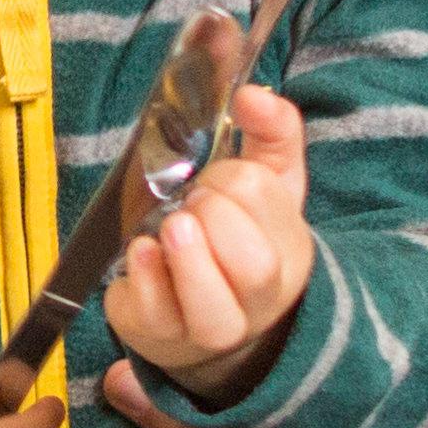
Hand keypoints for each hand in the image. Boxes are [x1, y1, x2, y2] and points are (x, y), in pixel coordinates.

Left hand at [109, 84, 312, 403]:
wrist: (201, 315)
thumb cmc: (234, 237)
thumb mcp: (265, 180)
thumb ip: (271, 131)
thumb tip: (252, 94)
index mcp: (287, 248)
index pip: (269, 204)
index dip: (235, 180)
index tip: (210, 177)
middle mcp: (257, 296)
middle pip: (253, 266)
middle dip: (216, 220)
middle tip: (188, 203)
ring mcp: (209, 324)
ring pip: (213, 311)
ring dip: (188, 261)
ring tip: (171, 227)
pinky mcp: (159, 333)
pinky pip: (157, 316)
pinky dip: (145, 277)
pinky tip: (141, 250)